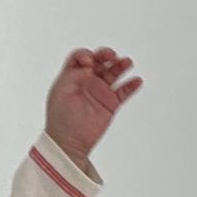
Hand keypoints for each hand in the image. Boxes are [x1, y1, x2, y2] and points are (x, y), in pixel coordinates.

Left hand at [46, 46, 141, 165]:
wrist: (69, 142)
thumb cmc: (60, 119)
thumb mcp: (61, 92)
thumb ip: (74, 75)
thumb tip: (89, 65)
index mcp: (72, 77)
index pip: (80, 58)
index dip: (85, 55)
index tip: (89, 62)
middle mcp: (87, 81)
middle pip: (99, 61)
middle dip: (105, 54)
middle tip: (110, 55)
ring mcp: (100, 91)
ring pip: (113, 72)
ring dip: (121, 65)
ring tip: (127, 62)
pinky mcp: (110, 104)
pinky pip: (124, 91)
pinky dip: (131, 85)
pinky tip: (136, 81)